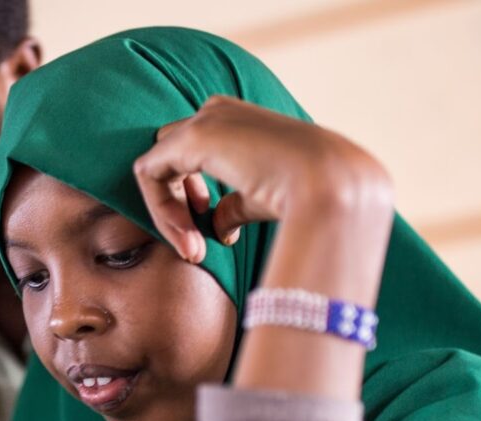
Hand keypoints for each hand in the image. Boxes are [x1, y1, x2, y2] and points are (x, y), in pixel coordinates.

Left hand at [133, 96, 391, 263]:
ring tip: (193, 249)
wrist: (332, 186)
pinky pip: (148, 174)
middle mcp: (218, 111)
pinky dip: (160, 211)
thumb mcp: (264, 199)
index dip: (192, 198)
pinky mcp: (191, 137)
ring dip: (168, 213)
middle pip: (170, 157)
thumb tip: (216, 228)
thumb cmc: (309, 195)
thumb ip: (233, 207)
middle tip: (197, 246)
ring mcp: (205, 120)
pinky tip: (186, 239)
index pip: (193, 154)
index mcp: (240, 119)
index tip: (213, 235)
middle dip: (177, 204)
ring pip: (157, 166)